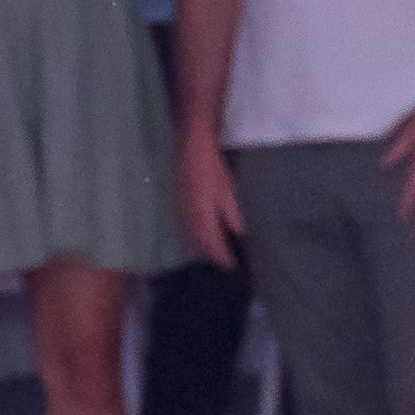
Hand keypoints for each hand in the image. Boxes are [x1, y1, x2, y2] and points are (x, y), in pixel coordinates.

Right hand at [176, 132, 246, 265]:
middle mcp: (188, 217)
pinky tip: (198, 237)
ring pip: (190, 236)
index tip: (231, 266)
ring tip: (212, 256)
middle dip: (211, 255)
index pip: (212, 244)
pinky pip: (184, 227)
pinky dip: (192, 236)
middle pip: (200, 243)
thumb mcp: (226, 192)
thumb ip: (231, 216)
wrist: (190, 148)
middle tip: (223, 264)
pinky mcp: (176, 203)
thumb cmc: (212, 168)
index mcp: (202, 216)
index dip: (222, 256)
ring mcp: (180, 210)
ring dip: (201, 247)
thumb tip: (238, 234)